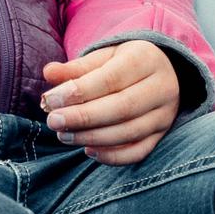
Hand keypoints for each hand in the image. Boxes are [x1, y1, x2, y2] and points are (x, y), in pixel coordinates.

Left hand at [42, 40, 181, 167]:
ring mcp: (165, 113)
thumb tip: (49, 73)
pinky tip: (88, 150)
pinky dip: (112, 156)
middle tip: (53, 122)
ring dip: (92, 137)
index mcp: (145, 59)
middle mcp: (162, 86)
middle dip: (83, 118)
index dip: (79, 92)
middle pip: (122, 107)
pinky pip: (139, 151)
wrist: (160, 72)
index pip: (111, 78)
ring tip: (64, 135)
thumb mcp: (102, 58)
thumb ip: (76, 68)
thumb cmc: (123, 64)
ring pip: (129, 132)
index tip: (51, 100)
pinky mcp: (162, 134)